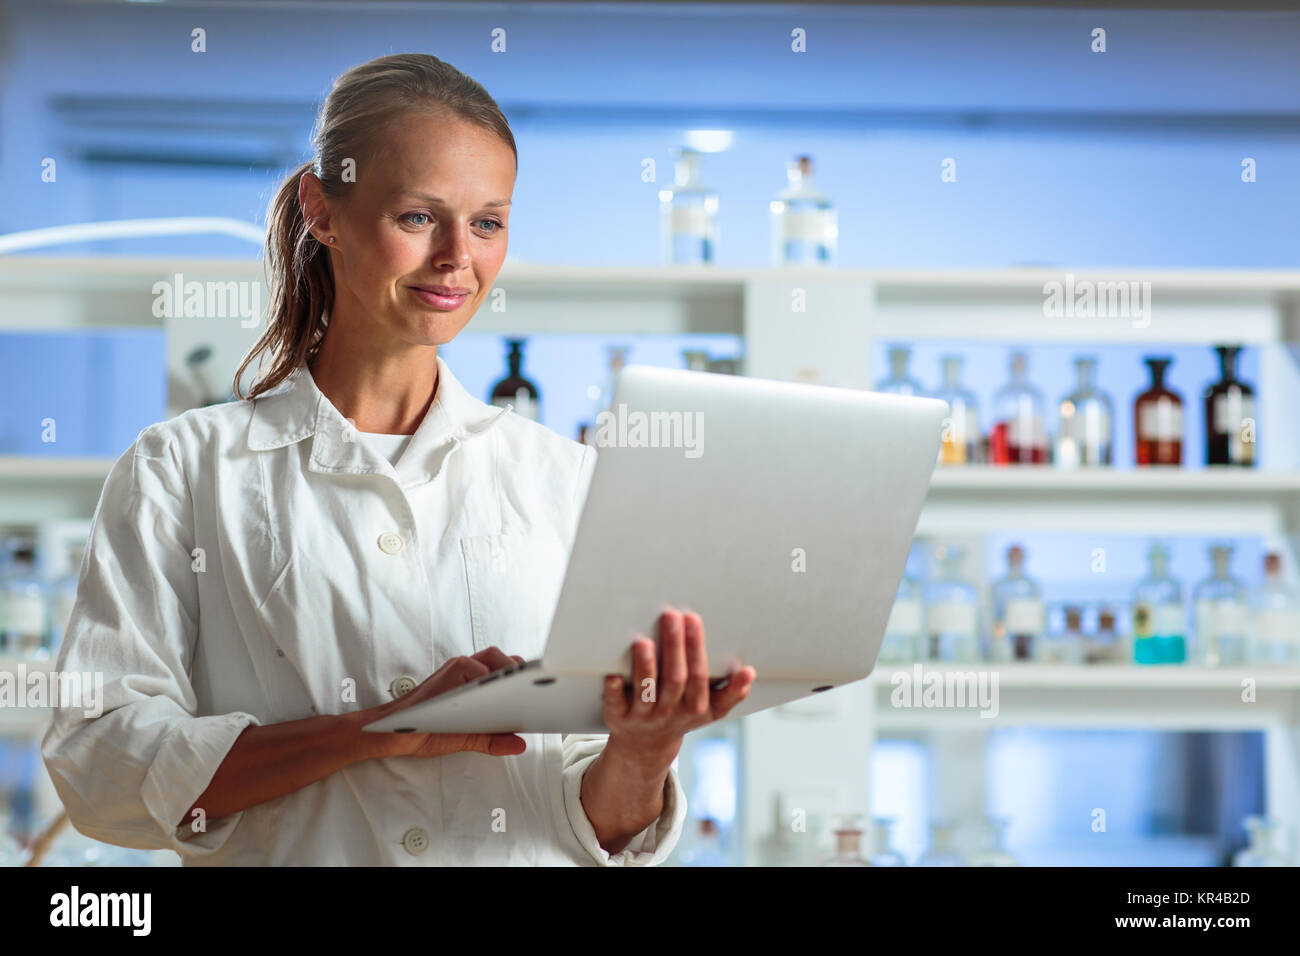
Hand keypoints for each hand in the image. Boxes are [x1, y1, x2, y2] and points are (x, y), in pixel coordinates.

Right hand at [370, 647, 527, 758]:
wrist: (392, 734)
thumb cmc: (426, 731)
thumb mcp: (466, 738)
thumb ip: (492, 740)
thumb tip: (520, 745)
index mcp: (473, 680)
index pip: (505, 668)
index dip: (524, 675)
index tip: (543, 686)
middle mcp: (466, 669)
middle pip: (502, 658)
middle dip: (521, 670)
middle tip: (538, 688)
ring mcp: (455, 669)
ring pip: (490, 658)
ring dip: (508, 671)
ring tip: (524, 689)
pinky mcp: (446, 673)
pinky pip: (470, 668)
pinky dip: (486, 678)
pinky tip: (497, 693)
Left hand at [601, 608, 754, 765]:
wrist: (646, 746)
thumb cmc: (681, 714)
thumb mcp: (711, 710)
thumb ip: (731, 692)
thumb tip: (750, 672)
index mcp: (696, 708)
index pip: (700, 677)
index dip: (697, 650)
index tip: (695, 619)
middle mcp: (671, 712)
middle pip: (675, 679)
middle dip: (675, 646)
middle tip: (672, 615)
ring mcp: (644, 716)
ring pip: (646, 691)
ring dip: (645, 667)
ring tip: (644, 641)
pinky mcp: (619, 718)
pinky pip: (615, 705)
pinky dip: (613, 691)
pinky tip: (611, 675)